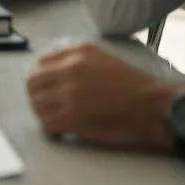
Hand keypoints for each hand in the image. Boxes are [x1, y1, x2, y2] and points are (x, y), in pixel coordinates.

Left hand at [26, 43, 182, 150]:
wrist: (152, 105)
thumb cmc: (130, 82)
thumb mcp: (99, 56)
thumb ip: (72, 56)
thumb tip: (49, 67)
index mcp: (74, 54)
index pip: (39, 64)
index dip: (40, 78)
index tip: (45, 88)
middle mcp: (68, 70)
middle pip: (32, 84)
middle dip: (35, 95)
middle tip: (44, 105)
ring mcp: (70, 93)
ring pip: (37, 104)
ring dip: (41, 112)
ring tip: (52, 118)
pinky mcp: (75, 116)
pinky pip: (49, 123)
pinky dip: (50, 127)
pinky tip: (59, 130)